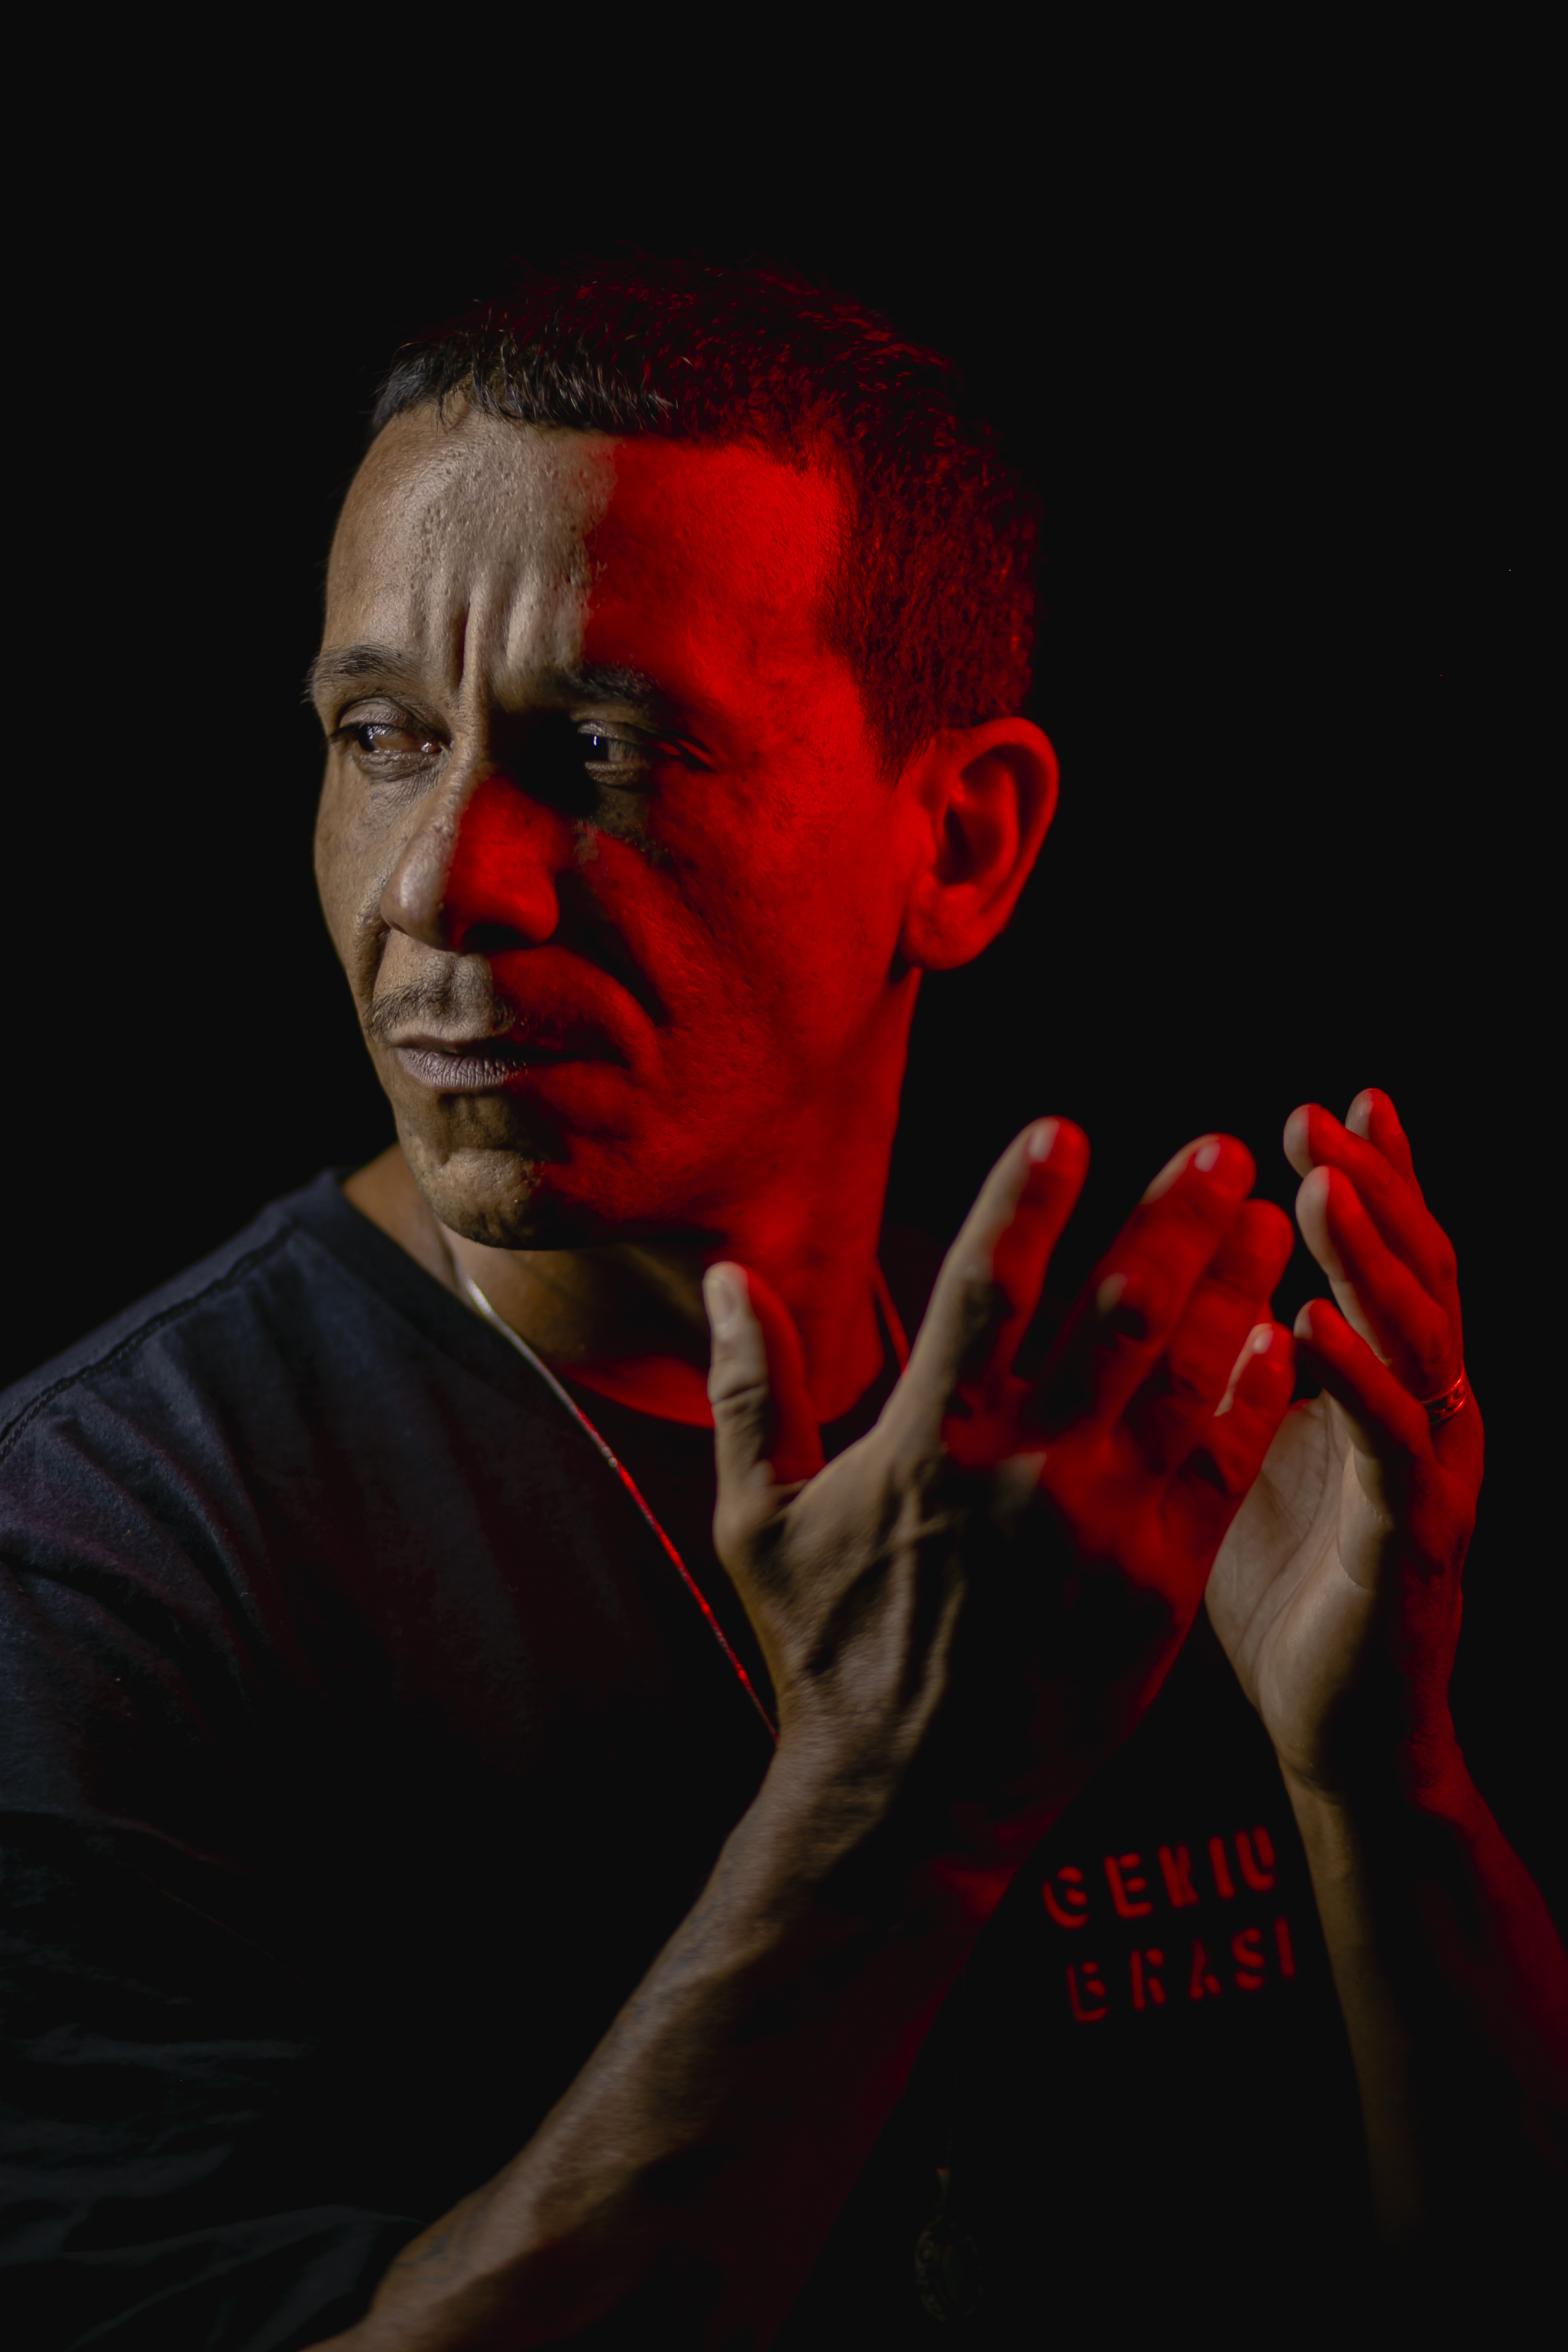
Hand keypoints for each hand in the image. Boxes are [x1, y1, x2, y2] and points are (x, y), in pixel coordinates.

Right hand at [704, 1120, 1296, 1889]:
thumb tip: (728, 1276)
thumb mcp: (757, 1520)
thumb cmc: (825, 1655)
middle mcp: (1023, 1474)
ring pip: (1184, 1382)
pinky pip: (1219, 1477)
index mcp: (927, 1446)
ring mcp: (1101, 1533)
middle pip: (1116, 1313)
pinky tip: (1282, 1343)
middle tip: (1220, 1149)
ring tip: (1271, 1220)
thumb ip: (751, 1388)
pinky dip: (1251, 1403)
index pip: (985, 1290)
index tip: (1065, 1129)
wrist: (906, 1805)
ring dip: (1233, 1290)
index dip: (1027, 1201)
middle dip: (1173, 1217)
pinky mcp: (1157, 1592)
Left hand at [1206, 1090, 1481, 1797]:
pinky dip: (1357, 1377)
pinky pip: (1395, 1443)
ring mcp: (1430, 1468)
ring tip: (1322, 1191)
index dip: (1366, 1181)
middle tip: (1319, 1121)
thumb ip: (1229, 1366)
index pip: (1381, 1257)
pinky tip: (1311, 1324)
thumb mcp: (1246, 1447)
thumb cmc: (1281, 1580)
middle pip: (1413, 1270)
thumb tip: (1167, 1284)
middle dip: (1373, 1189)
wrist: (1341, 1725)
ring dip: (1369, 1260)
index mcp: (1382, 1380)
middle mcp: (1422, 1407)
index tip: (1323, 1107)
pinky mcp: (1414, 1538)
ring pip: (1418, 1338)